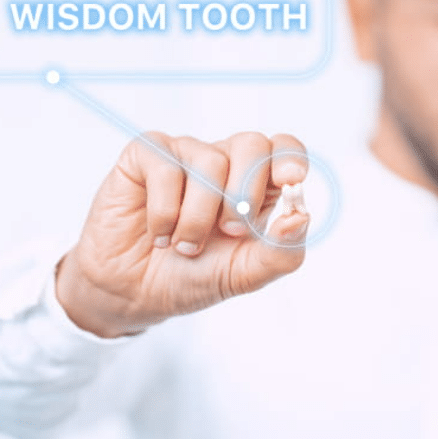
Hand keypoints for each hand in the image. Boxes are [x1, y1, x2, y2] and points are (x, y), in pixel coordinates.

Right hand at [55, 132, 309, 337]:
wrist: (135, 294)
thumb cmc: (193, 276)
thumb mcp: (244, 275)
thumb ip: (280, 252)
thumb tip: (302, 216)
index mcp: (256, 185)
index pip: (283, 148)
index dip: (289, 158)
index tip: (291, 181)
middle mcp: (223, 162)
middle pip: (252, 144)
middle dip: (245, 192)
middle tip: (230, 232)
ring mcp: (185, 155)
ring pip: (210, 161)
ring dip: (198, 216)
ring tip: (185, 245)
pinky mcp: (146, 157)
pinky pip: (166, 167)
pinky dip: (165, 211)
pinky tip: (159, 234)